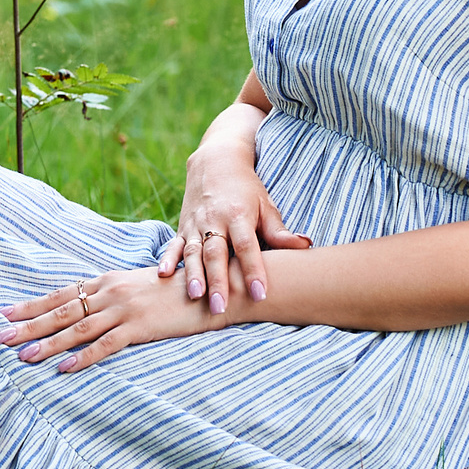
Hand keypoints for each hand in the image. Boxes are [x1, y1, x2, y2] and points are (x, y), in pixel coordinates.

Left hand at [0, 269, 218, 372]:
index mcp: (106, 281)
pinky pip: (107, 346)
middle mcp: (110, 292)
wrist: (211, 287)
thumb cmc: (174, 290)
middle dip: (28, 325)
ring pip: (78, 329)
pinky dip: (84, 358)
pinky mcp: (141, 327)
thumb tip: (86, 308)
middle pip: (61, 311)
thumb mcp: (137, 287)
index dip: (31, 305)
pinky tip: (65, 369)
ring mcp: (124, 309)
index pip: (61, 294)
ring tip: (23, 356)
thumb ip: (111, 296)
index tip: (5, 313)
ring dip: (48, 343)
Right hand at [155, 115, 311, 314]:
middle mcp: (215, 220)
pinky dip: (168, 259)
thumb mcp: (266, 206)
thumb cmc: (247, 188)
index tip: (260, 293)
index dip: (254, 270)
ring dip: (193, 274)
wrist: (216, 161)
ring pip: (193, 251)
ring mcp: (196, 224)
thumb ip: (279, 232)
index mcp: (239, 215)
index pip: (247, 246)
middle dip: (218, 281)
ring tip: (196, 296)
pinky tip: (164, 275)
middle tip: (221, 307)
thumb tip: (305, 246)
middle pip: (216, 253)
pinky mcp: (182, 226)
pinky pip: (173, 244)